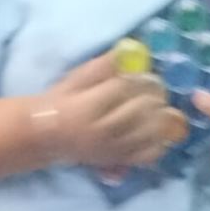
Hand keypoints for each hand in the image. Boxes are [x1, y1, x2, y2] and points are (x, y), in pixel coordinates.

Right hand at [31, 51, 187, 173]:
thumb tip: (130, 49)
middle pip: (144, 108)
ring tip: (156, 106)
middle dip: (154, 93)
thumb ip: (103, 65)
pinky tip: (155, 130)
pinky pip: (150, 153)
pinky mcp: (120, 160)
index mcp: (88, 107)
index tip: (142, 72)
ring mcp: (114, 149)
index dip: (140, 76)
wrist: (47, 137)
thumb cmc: (61, 103)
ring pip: (153, 130)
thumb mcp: (76, 78)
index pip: (125, 87)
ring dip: (162, 114)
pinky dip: (160, 141)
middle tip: (153, 87)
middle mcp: (103, 130)